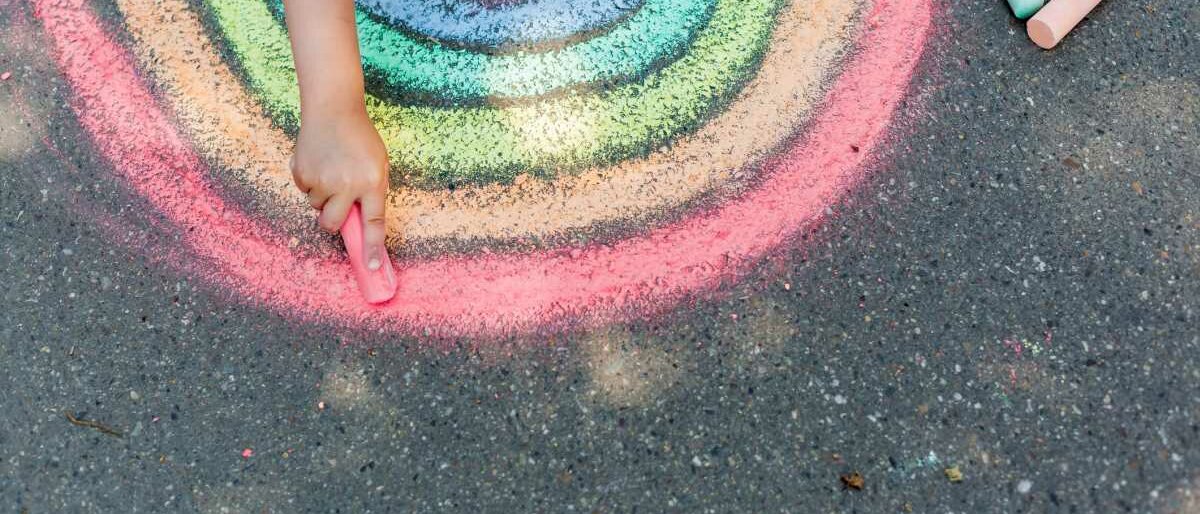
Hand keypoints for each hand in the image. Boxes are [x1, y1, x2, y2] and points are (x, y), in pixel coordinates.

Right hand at [290, 108, 389, 269]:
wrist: (333, 109)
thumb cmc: (360, 138)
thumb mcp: (377, 164)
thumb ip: (371, 192)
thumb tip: (360, 223)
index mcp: (372, 182)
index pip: (374, 223)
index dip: (372, 248)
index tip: (372, 267)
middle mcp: (347, 184)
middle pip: (333, 224)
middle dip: (333, 222)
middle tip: (336, 208)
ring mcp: (323, 179)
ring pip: (317, 207)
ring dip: (322, 196)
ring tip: (330, 170)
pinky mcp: (303, 172)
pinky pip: (304, 191)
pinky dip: (310, 182)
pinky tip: (318, 162)